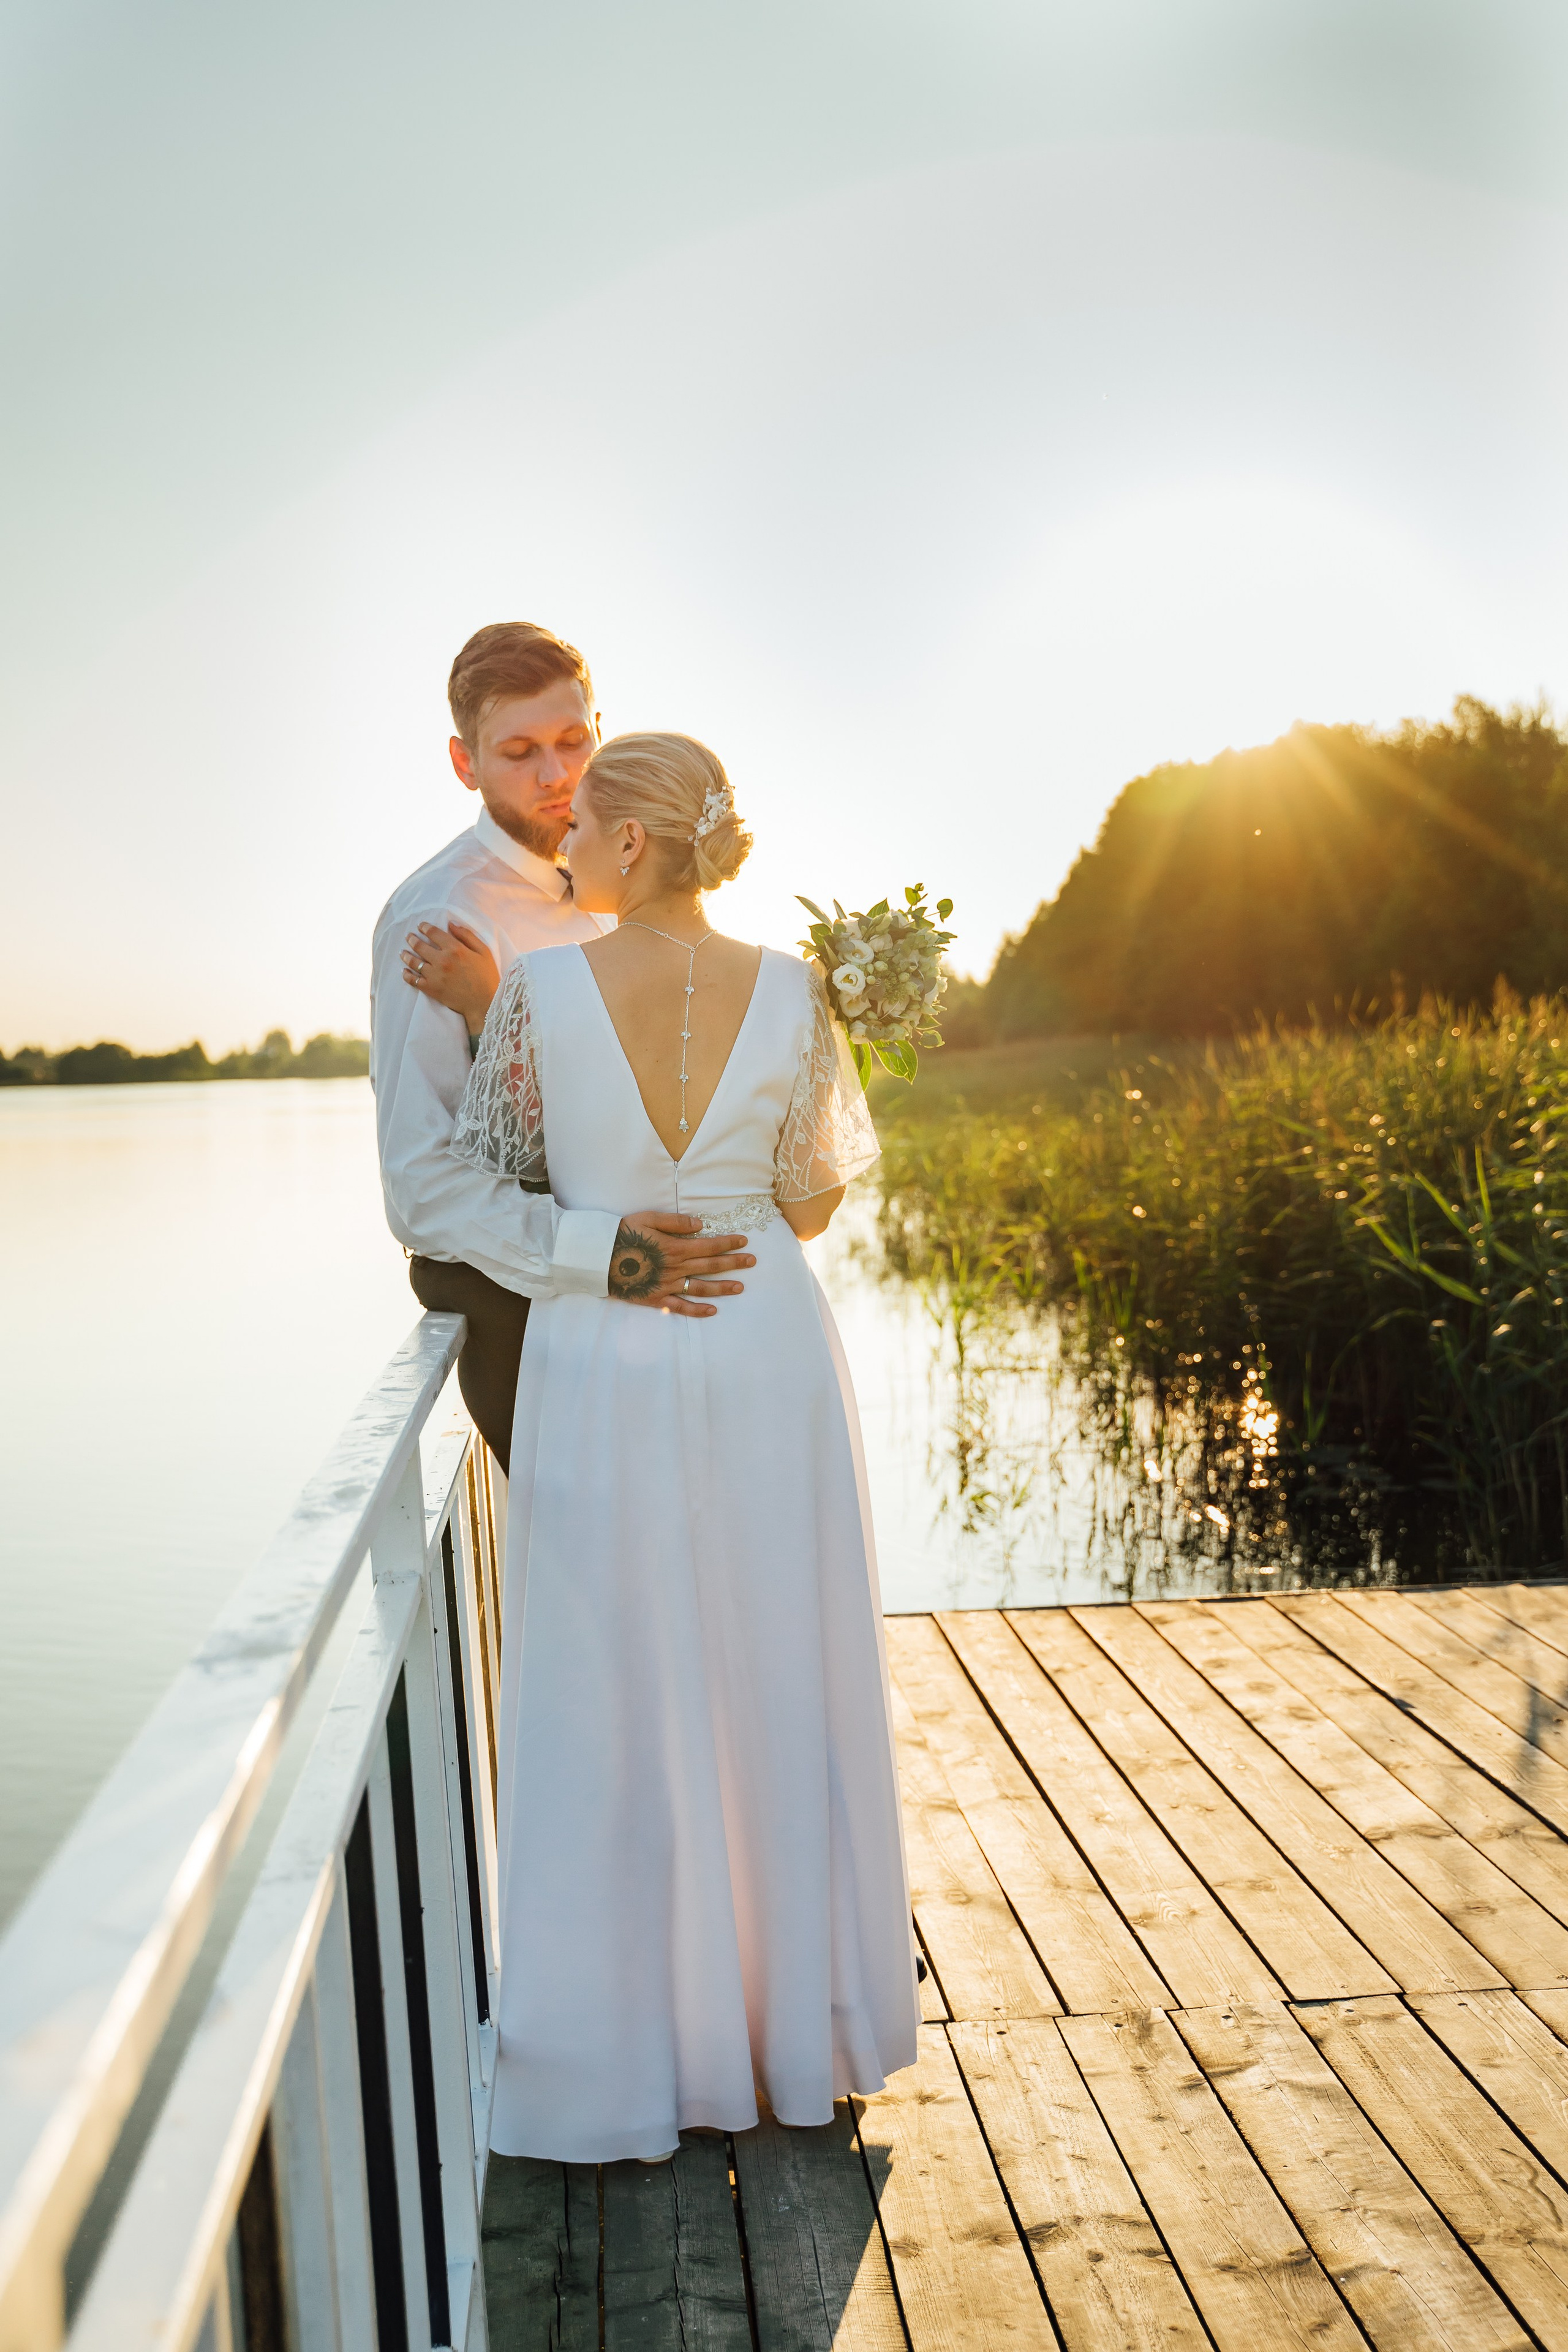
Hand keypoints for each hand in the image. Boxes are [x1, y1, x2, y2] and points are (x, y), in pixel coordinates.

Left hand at [402, 921, 500, 1035]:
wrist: (484, 1003)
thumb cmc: (487, 977)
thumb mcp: (483, 951)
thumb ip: (467, 935)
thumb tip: (451, 924)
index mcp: (455, 949)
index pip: (434, 933)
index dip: (425, 927)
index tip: (421, 926)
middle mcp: (442, 960)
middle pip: (420, 946)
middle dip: (412, 939)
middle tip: (409, 937)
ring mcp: (434, 975)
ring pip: (414, 962)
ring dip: (406, 955)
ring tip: (402, 952)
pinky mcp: (431, 989)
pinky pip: (413, 980)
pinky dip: (407, 975)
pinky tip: (404, 971)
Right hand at [607, 1215, 754, 1316]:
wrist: (598, 1258)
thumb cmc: (622, 1234)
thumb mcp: (648, 1219)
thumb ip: (676, 1222)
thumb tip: (701, 1224)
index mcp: (676, 1247)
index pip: (709, 1245)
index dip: (728, 1243)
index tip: (744, 1241)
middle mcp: (676, 1268)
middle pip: (711, 1265)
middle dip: (734, 1263)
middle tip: (752, 1262)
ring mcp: (668, 1286)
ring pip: (701, 1288)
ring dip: (723, 1287)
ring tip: (740, 1286)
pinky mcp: (657, 1300)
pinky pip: (681, 1307)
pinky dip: (698, 1310)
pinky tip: (713, 1311)